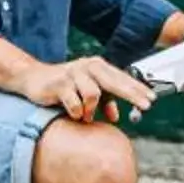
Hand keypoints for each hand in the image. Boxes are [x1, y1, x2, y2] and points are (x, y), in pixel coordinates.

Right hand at [25, 54, 154, 123]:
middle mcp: (87, 66)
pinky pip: (75, 103)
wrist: (32, 78)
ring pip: (94, 94)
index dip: (138, 89)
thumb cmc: (63, 85)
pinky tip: (73, 113)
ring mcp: (73, 74)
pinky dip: (77, 112)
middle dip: (132, 95)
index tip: (151, 100)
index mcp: (97, 66)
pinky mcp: (59, 84)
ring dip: (91, 110)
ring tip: (86, 116)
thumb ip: (102, 101)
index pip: (122, 78)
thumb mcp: (86, 92)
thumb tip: (116, 115)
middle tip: (145, 106)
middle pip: (114, 82)